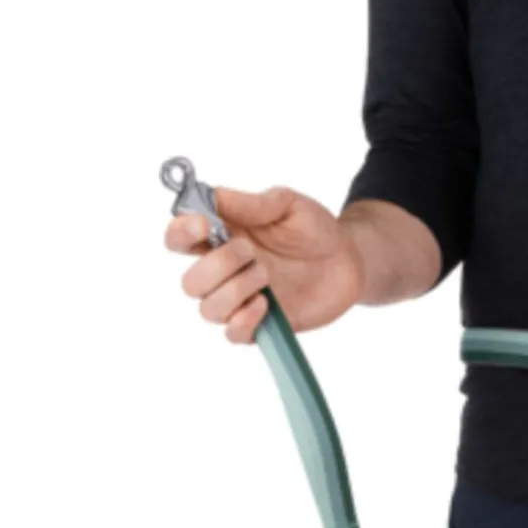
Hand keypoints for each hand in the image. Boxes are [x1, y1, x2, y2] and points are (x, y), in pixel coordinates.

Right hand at [164, 186, 365, 341]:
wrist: (349, 260)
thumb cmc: (314, 229)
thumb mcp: (287, 205)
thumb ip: (251, 203)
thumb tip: (210, 194)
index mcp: (221, 236)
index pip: (178, 238)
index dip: (181, 233)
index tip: (203, 225)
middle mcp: (224, 270)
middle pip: (190, 282)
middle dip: (217, 266)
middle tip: (251, 252)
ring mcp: (240, 299)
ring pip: (208, 309)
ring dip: (234, 291)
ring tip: (266, 275)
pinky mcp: (260, 323)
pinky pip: (233, 334)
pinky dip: (243, 321)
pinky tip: (265, 304)